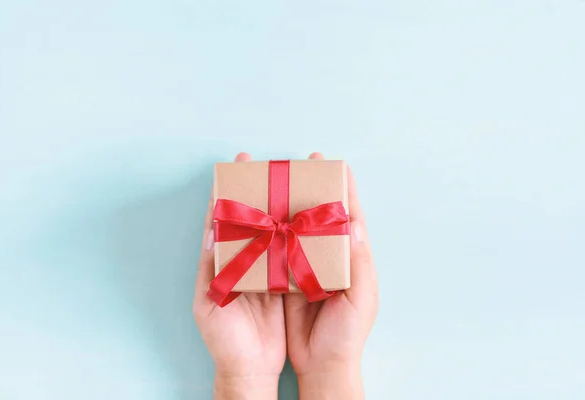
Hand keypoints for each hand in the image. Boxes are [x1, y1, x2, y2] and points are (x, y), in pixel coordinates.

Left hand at [193, 153, 285, 399]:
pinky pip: (292, 252)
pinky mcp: (287, 281)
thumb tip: (209, 231)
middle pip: (253, 217)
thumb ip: (210, 269)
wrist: (251, 368)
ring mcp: (268, 269)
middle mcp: (248, 259)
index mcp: (225, 261)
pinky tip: (307, 218)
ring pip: (275, 229)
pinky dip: (298, 233)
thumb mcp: (209, 303)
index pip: (225, 218)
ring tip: (293, 182)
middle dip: (260, 189)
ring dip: (282, 206)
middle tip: (272, 163)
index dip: (229, 190)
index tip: (238, 163)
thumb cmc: (224, 339)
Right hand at [284, 152, 378, 399]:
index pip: (347, 216)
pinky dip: (264, 232)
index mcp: (348, 258)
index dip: (342, 189)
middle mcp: (323, 256)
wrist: (321, 365)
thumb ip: (359, 263)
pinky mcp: (281, 279)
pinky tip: (254, 217)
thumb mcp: (361, 299)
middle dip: (306, 189)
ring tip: (269, 182)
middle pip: (315, 215)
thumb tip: (356, 223)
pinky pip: (271, 250)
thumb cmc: (347, 335)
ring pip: (290, 228)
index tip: (333, 164)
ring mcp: (301, 266)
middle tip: (296, 164)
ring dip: (281, 205)